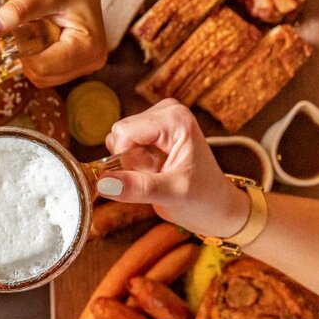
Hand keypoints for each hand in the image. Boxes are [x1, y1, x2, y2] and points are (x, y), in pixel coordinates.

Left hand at [0, 0, 108, 86]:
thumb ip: (15, 12)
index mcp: (88, 48)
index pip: (41, 67)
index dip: (21, 50)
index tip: (22, 24)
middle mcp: (91, 61)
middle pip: (41, 75)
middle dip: (26, 53)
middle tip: (32, 22)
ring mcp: (85, 65)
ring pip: (40, 75)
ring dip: (30, 54)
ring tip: (40, 26)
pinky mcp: (76, 64)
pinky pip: (45, 70)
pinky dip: (35, 55)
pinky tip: (42, 33)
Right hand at [99, 99, 250, 236]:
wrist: (216, 206)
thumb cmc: (203, 199)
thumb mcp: (172, 195)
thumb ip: (138, 187)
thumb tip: (102, 182)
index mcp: (175, 119)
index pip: (124, 132)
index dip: (125, 158)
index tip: (148, 175)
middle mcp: (167, 111)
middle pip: (119, 133)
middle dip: (128, 160)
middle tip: (155, 175)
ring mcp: (159, 119)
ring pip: (117, 139)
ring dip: (130, 163)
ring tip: (157, 173)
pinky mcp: (152, 129)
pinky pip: (122, 144)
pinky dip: (132, 162)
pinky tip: (154, 169)